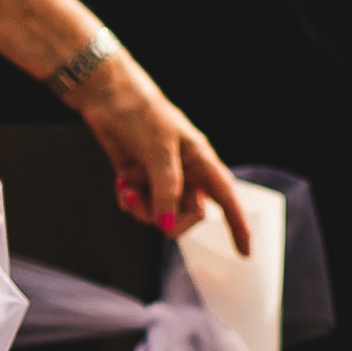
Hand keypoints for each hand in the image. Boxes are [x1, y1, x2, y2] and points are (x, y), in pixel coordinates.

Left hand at [74, 55, 255, 252]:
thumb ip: (166, 191)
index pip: (227, 200)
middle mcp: (185, 173)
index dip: (238, 227)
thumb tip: (168, 226)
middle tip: (156, 214)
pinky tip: (123, 183)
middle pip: (190, 215)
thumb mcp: (159, 152)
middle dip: (170, 220)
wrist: (107, 97)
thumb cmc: (141, 115)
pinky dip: (129, 200)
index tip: (244, 253)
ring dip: (143, 209)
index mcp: (201, 162)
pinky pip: (140, 205)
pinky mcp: (140, 179)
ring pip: (161, 214)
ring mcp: (162, 178)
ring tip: (129, 188)